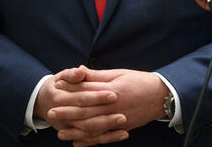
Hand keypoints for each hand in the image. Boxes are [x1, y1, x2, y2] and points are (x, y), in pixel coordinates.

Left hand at [47, 67, 166, 144]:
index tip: (57, 88)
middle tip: (51, 112)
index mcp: (113, 90)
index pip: (87, 91)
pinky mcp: (121, 128)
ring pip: (91, 127)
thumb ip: (99, 76)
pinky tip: (77, 142)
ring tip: (60, 131)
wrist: (160, 96)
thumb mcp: (120, 74)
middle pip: (86, 111)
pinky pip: (102, 137)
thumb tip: (80, 72)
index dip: (71, 90)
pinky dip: (89, 141)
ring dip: (74, 130)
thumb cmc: (140, 82)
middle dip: (67, 112)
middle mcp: (113, 106)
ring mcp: (117, 119)